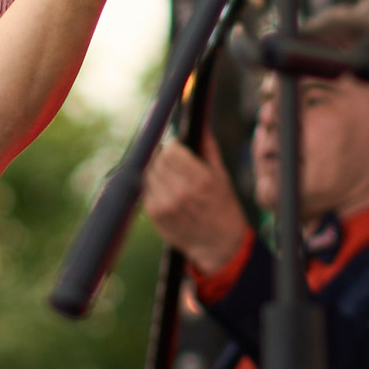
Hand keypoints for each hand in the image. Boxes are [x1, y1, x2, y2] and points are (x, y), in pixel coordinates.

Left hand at [142, 128, 250, 274]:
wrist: (219, 244)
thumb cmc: (223, 207)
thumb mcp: (222, 176)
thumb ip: (208, 149)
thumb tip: (201, 124)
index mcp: (200, 180)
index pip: (172, 150)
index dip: (173, 147)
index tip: (177, 149)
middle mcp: (181, 192)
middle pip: (158, 160)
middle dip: (163, 156)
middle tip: (171, 161)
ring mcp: (165, 204)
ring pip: (148, 173)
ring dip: (156, 170)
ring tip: (168, 176)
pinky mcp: (155, 215)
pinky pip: (145, 189)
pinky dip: (152, 185)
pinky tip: (164, 189)